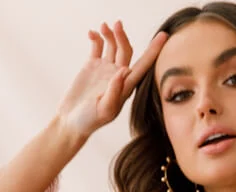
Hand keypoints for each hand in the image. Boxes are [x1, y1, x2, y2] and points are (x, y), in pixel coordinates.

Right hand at [55, 21, 168, 139]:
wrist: (71, 122)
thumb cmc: (89, 121)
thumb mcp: (104, 110)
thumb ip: (115, 91)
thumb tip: (125, 70)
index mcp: (126, 87)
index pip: (143, 66)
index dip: (154, 51)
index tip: (164, 36)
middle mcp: (118, 76)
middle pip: (126, 50)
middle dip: (123, 36)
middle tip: (117, 24)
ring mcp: (105, 69)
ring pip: (113, 45)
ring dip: (110, 34)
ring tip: (103, 27)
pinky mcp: (92, 66)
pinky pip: (97, 46)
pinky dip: (96, 37)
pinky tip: (91, 33)